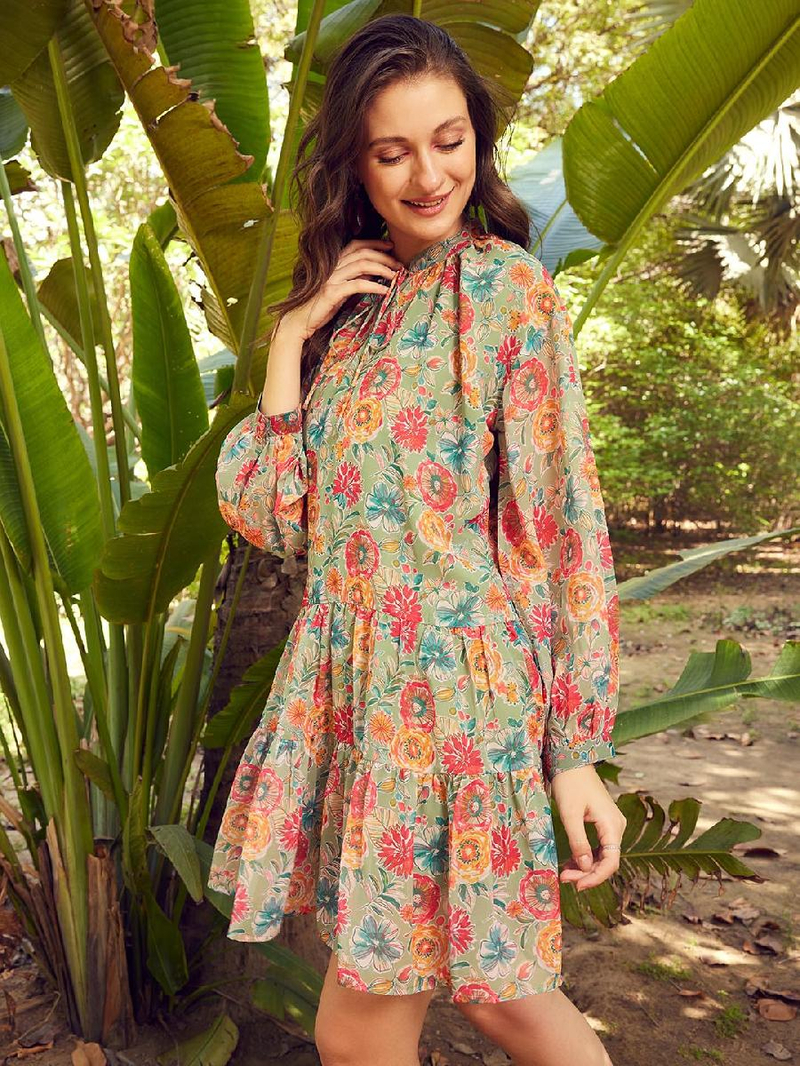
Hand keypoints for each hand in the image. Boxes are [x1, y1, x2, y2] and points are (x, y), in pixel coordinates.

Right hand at [282, 238, 404, 340]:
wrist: (298, 323)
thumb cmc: (318, 309)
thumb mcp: (339, 292)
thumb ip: (353, 280)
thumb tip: (373, 275)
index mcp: (333, 264)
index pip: (356, 245)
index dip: (374, 243)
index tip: (391, 246)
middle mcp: (332, 267)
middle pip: (362, 253)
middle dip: (384, 256)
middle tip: (399, 264)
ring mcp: (331, 279)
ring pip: (362, 265)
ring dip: (383, 269)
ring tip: (396, 276)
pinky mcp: (331, 292)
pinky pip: (357, 285)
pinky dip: (374, 286)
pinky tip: (385, 291)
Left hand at [550, 765, 625, 891]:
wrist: (572, 760)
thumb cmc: (570, 783)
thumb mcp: (570, 814)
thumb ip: (578, 841)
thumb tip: (585, 867)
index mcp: (612, 824)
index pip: (611, 862)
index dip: (595, 877)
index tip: (577, 885)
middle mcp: (616, 826)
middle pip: (607, 860)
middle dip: (587, 873)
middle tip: (564, 878)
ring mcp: (611, 825)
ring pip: (602, 855)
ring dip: (585, 867)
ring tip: (564, 872)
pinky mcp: (602, 823)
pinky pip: (598, 846)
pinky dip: (585, 856)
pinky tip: (570, 862)